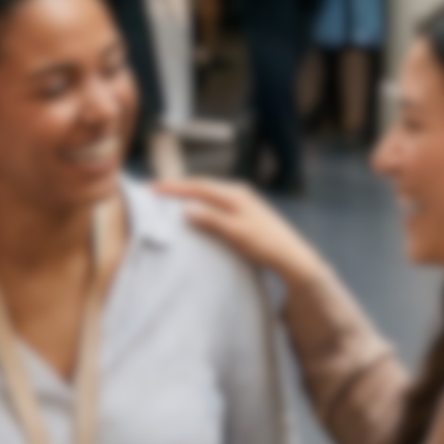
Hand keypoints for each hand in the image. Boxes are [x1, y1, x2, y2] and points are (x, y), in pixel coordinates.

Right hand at [160, 178, 332, 293]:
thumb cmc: (266, 246)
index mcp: (235, 194)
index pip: (199, 185)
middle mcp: (239, 193)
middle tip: (154, 190)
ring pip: (209, 194)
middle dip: (178, 187)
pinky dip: (200, 203)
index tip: (152, 188)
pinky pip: (215, 203)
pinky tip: (193, 212)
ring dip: (189, 194)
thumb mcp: (237, 233)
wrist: (291, 258)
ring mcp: (243, 202)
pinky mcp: (244, 213)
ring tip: (168, 199)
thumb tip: (186, 209)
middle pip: (202, 186)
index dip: (174, 187)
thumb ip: (213, 220)